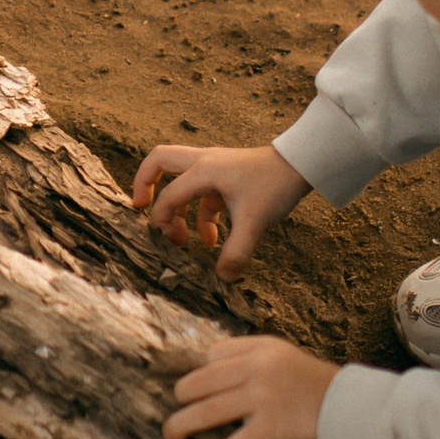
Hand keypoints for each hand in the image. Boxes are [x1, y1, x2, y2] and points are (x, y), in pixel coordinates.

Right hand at [131, 143, 310, 277]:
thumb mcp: (254, 222)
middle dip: (145, 183)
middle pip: (160, 160)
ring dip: (177, 208)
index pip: (169, 194)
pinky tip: (212, 240)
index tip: (164, 240)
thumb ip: (236, 252)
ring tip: (183, 240)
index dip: (161, 218)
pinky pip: (201, 194)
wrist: (300, 166)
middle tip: (140, 208)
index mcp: (204, 170)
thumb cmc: (274, 186)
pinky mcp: (226, 177)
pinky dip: (199, 215)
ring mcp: (214, 168)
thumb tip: (222, 278)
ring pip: (180, 180)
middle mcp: (204, 163)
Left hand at [164, 336, 339, 438]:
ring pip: (207, 411)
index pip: (213, 356)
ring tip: (172, 436)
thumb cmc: (316, 384)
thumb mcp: (283, 355)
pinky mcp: (270, 429)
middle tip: (177, 411)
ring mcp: (262, 399)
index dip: (203, 374)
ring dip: (181, 425)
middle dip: (182, 398)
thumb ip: (250, 356)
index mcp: (259, 349)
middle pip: (201, 381)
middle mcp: (257, 369)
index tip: (201, 389)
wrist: (351, 409)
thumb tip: (208, 366)